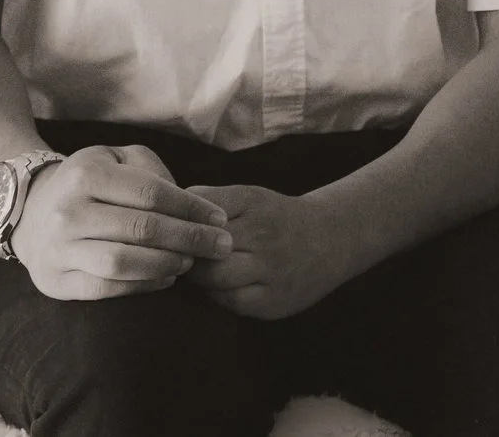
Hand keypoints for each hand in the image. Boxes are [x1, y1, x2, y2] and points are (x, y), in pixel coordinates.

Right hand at [7, 144, 234, 301]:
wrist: (29, 211)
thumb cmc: (88, 183)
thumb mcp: (115, 158)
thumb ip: (150, 169)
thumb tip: (186, 200)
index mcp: (87, 175)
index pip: (152, 194)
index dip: (192, 208)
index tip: (220, 219)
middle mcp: (68, 211)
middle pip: (142, 229)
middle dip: (190, 239)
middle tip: (221, 246)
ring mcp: (58, 248)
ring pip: (123, 262)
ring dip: (166, 264)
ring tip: (192, 262)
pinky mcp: (53, 280)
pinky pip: (104, 288)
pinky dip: (141, 286)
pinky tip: (166, 280)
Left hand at [184, 185, 363, 319]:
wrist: (331, 239)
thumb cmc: (276, 218)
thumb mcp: (249, 197)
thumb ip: (209, 200)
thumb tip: (166, 210)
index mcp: (254, 203)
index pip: (200, 213)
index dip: (180, 226)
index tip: (172, 232)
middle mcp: (265, 234)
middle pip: (205, 248)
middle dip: (187, 254)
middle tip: (180, 257)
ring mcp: (272, 270)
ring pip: (216, 277)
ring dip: (200, 277)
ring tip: (200, 272)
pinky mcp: (273, 300)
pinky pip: (231, 302)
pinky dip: (218, 295)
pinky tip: (222, 286)